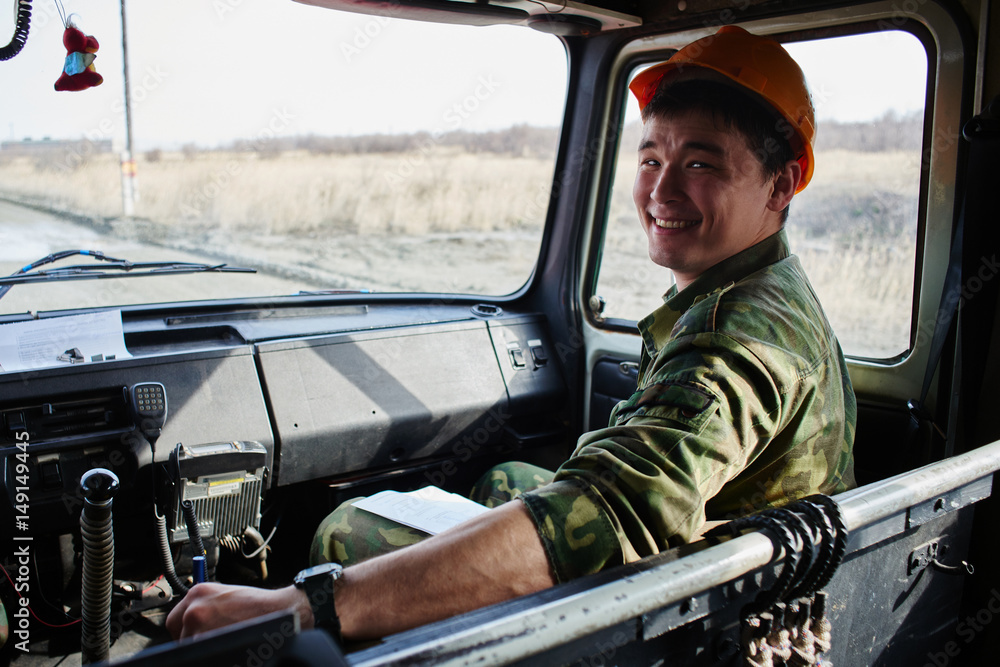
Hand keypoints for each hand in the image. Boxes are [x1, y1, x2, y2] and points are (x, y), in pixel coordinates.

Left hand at [165, 582, 311, 639]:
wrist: (279, 611)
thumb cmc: (258, 606)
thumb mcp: (226, 596)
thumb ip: (206, 606)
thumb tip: (193, 623)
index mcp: (198, 592)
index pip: (175, 618)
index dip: (185, 629)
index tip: (194, 635)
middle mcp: (193, 606)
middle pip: (178, 633)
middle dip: (190, 639)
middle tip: (210, 641)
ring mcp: (198, 624)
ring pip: (188, 645)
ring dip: (202, 648)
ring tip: (223, 644)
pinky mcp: (204, 640)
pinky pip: (199, 653)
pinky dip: (210, 654)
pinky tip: (226, 649)